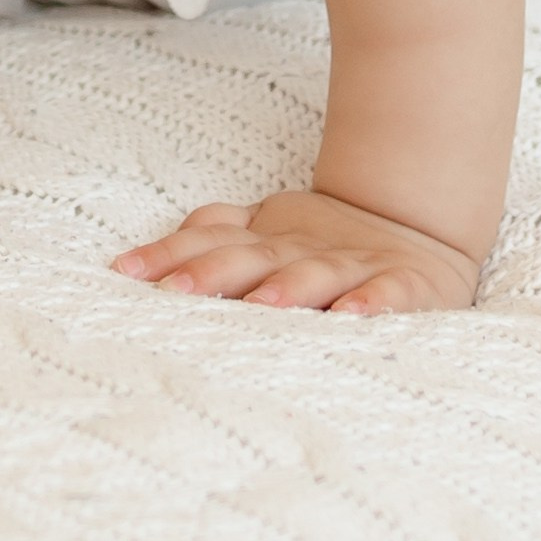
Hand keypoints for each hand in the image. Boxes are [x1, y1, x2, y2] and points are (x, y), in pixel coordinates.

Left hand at [111, 188, 481, 313]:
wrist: (417, 224)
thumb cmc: (323, 244)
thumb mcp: (267, 233)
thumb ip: (216, 234)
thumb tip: (150, 249)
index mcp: (266, 238)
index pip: (210, 240)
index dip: (168, 253)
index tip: (124, 271)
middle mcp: (302, 249)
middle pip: (252, 256)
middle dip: (212, 272)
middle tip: (173, 292)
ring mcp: (352, 265)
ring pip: (315, 275)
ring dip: (287, 289)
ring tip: (260, 306)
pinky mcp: (403, 283)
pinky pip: (388, 294)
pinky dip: (371, 303)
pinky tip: (352, 316)